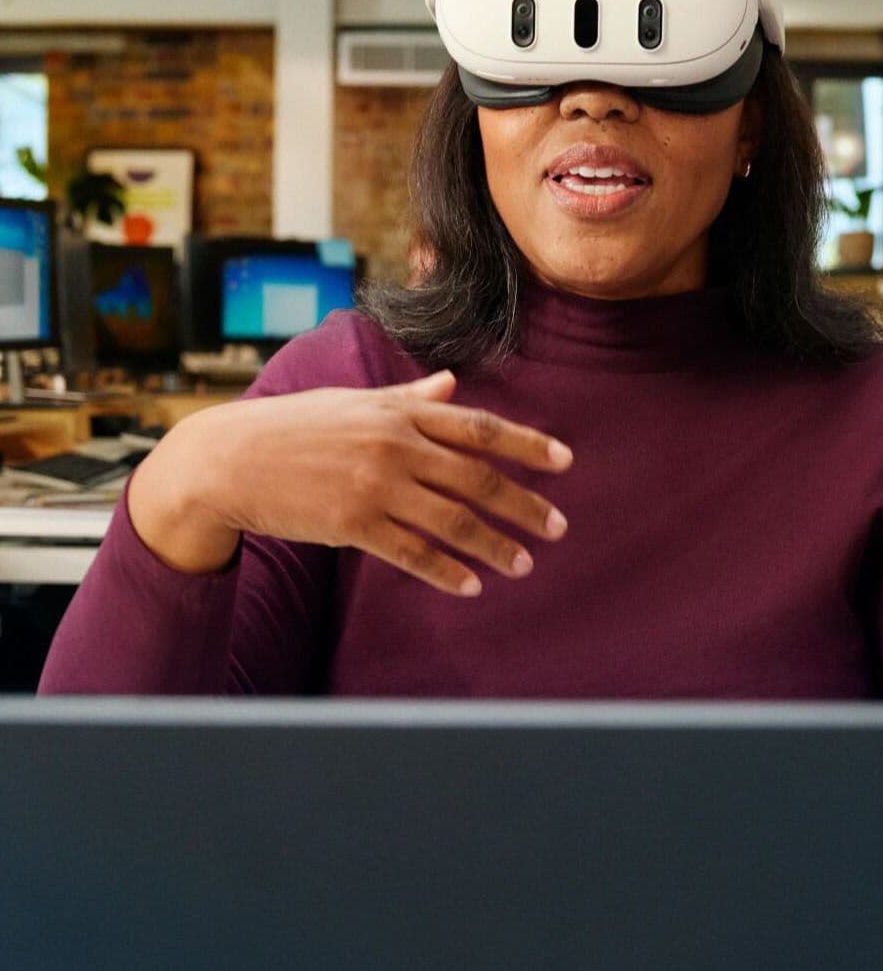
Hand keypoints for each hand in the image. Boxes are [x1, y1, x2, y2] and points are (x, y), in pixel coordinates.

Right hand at [127, 371, 571, 596]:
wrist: (230, 458)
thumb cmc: (296, 426)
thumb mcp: (355, 401)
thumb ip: (410, 397)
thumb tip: (452, 385)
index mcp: (399, 410)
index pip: (479, 427)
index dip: (527, 445)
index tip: (565, 463)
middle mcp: (394, 444)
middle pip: (476, 477)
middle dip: (523, 504)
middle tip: (558, 526)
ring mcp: (374, 485)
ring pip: (452, 520)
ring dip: (495, 545)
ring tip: (525, 564)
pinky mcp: (352, 524)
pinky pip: (412, 552)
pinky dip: (446, 570)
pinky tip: (472, 586)